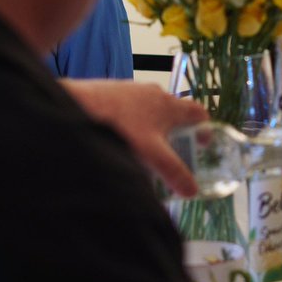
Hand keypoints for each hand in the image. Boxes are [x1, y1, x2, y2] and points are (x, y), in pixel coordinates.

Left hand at [61, 79, 207, 197]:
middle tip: (172, 154)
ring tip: (145, 151)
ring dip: (154, 129)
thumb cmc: (120, 125)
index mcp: (170, 105)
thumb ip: (173, 172)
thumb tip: (191, 191)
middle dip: (177, 133)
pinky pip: (132, 109)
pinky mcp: (114, 92)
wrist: (77, 105)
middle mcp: (155, 93)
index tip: (202, 145)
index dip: (204, 129)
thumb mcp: (151, 154)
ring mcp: (134, 90)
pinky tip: (121, 140)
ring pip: (152, 111)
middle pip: (175, 113)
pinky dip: (135, 124)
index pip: (199, 112)